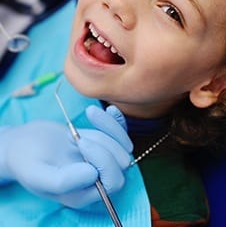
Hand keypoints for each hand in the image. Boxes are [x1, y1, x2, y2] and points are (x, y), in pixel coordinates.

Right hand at [0, 105, 132, 207]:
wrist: (24, 144)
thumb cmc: (27, 161)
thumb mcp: (37, 174)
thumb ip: (63, 181)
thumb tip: (94, 175)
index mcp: (85, 194)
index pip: (113, 181)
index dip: (104, 161)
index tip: (81, 142)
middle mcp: (98, 179)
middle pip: (122, 162)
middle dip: (105, 144)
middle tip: (79, 136)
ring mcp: (102, 160)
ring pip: (123, 144)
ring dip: (108, 127)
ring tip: (87, 118)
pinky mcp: (103, 143)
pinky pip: (121, 132)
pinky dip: (118, 120)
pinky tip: (110, 109)